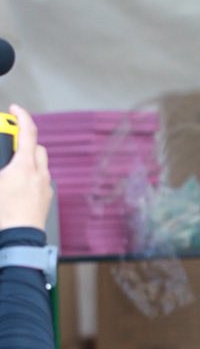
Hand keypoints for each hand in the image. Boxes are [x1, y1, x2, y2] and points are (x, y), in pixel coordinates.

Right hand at [0, 105, 52, 231]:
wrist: (19, 239)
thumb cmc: (5, 215)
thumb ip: (2, 167)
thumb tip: (5, 165)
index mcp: (25, 166)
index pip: (27, 132)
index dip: (21, 116)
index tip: (15, 109)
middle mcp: (39, 174)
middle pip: (36, 148)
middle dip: (24, 143)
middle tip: (8, 145)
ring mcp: (45, 187)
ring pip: (39, 165)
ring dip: (27, 161)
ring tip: (11, 170)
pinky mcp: (46, 199)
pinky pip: (40, 181)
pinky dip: (31, 178)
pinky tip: (18, 188)